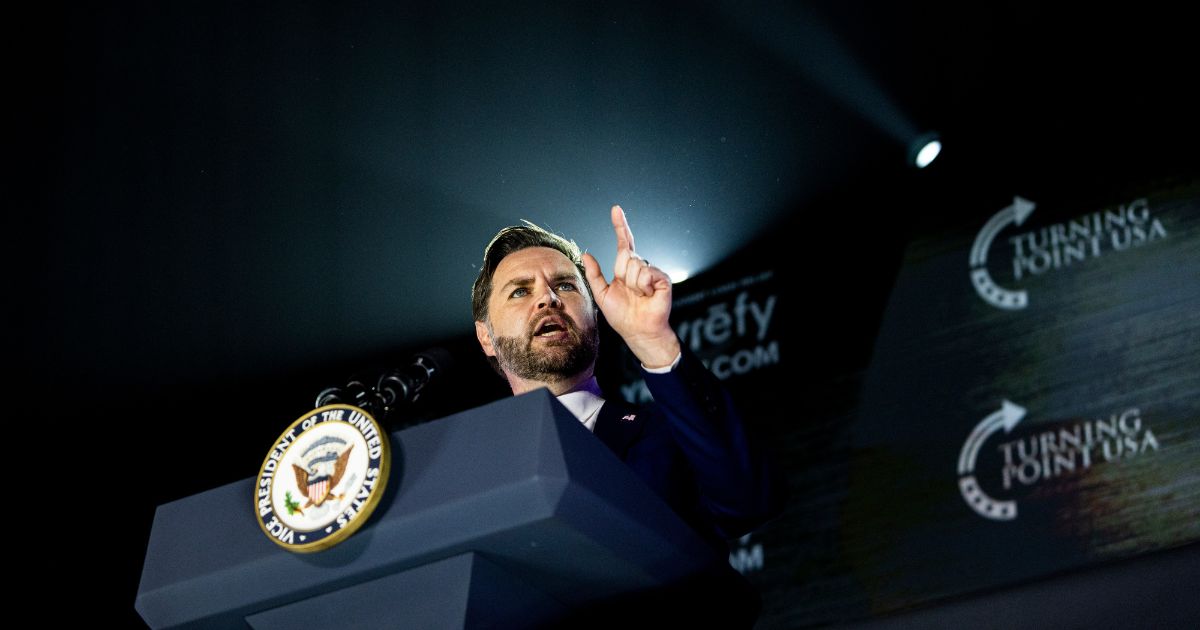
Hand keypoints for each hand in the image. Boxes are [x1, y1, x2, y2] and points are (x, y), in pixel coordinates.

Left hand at [583, 205, 681, 367]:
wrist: (639, 331)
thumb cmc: (622, 316)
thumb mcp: (602, 295)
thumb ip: (594, 275)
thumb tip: (586, 254)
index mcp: (625, 269)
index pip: (623, 242)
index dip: (620, 225)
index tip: (615, 209)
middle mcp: (640, 267)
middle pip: (626, 256)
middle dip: (623, 276)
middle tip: (630, 292)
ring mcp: (652, 272)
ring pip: (635, 265)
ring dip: (633, 284)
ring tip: (640, 296)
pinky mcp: (663, 279)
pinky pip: (647, 272)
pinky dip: (644, 286)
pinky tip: (649, 295)